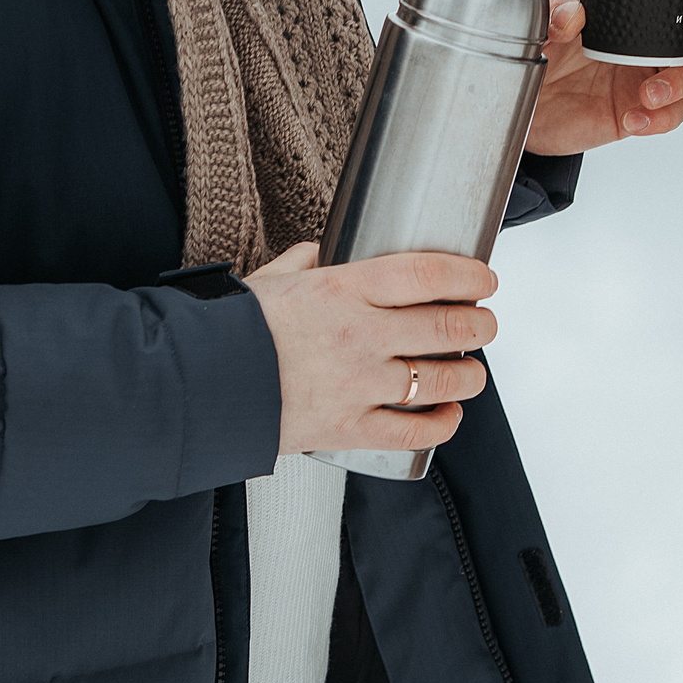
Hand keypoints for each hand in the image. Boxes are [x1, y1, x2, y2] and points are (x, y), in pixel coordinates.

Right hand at [241, 243, 496, 455]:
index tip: (484, 278)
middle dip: (479, 324)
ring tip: (473, 370)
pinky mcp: (348, 428)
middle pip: (446, 326)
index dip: (467, 274)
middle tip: (486, 323)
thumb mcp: (269, 279)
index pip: (426, 273)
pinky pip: (412, 430)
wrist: (196, 384)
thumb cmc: (229, 329)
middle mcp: (359, 334)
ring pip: (440, 379)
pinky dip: (441, 424)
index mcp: (342, 289)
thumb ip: (303, 262)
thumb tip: (320, 252)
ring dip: (469, 374)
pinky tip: (449, 414)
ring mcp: (358, 385)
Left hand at [525, 0, 682, 153]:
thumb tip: (573, 15)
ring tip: (648, 97)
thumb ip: (550, 13)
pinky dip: (662, 118)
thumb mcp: (533, 23)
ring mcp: (644, 73)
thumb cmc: (529, 49)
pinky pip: (671, 113)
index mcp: (625, 1)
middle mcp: (643, 35)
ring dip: (682, 84)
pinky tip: (635, 119)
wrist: (515, 103)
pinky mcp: (639, 108)